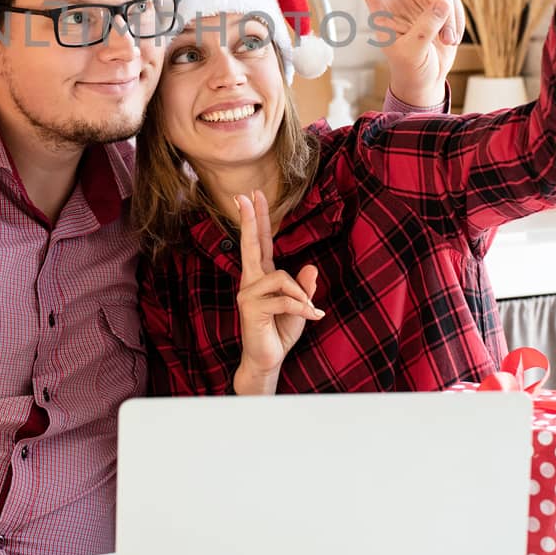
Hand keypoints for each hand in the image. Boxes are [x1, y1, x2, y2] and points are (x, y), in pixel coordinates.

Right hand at [232, 190, 322, 395]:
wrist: (268, 360)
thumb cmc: (280, 332)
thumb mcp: (300, 306)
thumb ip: (304, 287)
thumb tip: (311, 266)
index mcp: (262, 277)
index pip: (260, 243)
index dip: (257, 219)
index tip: (252, 195)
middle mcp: (251, 281)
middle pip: (252, 244)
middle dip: (250, 218)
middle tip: (244, 194)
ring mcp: (248, 293)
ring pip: (283, 278)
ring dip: (301, 296)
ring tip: (309, 311)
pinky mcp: (251, 307)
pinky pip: (285, 299)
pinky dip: (302, 308)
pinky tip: (311, 317)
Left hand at [338, 0, 464, 106]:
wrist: (427, 76)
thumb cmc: (409, 65)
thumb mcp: (411, 52)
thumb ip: (425, 27)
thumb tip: (443, 2)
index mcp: (380, 4)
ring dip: (447, 18)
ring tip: (443, 41)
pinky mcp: (444, 2)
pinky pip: (455, 4)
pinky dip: (456, 23)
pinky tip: (449, 39)